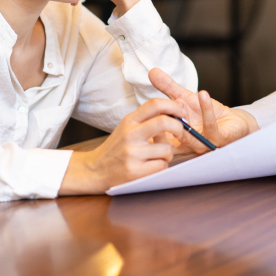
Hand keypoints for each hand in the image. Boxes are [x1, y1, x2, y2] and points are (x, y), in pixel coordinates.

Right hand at [59, 98, 186, 194]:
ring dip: (168, 153)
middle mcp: (130, 134)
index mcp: (129, 120)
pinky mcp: (134, 172)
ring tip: (158, 155)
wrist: (94, 171)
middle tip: (180, 132)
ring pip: (167, 149)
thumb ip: (148, 118)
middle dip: (179, 127)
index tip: (182, 111)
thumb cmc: (117, 148)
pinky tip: (151, 166)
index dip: (173, 105)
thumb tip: (177, 104)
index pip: (154, 104)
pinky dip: (161, 166)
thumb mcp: (128, 126)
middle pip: (164, 122)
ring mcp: (131, 153)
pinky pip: (161, 166)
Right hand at [149, 68, 258, 152]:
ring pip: (188, 134)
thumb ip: (168, 88)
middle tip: (163, 103)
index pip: (156, 134)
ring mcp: (201, 144)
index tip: (148, 107)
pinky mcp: (218, 140)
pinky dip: (206, 110)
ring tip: (183, 98)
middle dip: (165, 120)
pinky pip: (210, 128)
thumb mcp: (184, 98)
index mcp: (174, 138)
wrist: (233, 122)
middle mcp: (185, 145)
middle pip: (169, 136)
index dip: (150, 123)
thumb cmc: (205, 113)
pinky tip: (203, 94)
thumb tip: (152, 71)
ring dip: (184, 115)